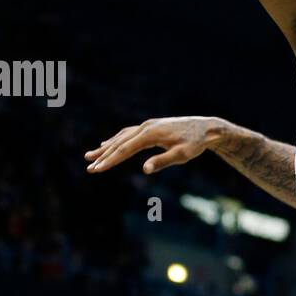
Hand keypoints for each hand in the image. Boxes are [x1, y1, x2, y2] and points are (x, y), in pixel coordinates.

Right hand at [85, 117, 223, 174]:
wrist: (206, 128)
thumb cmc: (195, 143)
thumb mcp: (182, 155)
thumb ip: (163, 161)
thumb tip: (145, 170)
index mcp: (150, 134)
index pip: (125, 149)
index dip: (110, 161)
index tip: (97, 169)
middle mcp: (145, 127)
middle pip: (119, 143)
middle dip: (103, 156)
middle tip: (89, 167)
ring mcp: (147, 125)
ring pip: (121, 137)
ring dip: (106, 147)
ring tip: (90, 155)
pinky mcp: (150, 127)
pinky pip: (128, 133)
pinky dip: (116, 140)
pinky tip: (107, 143)